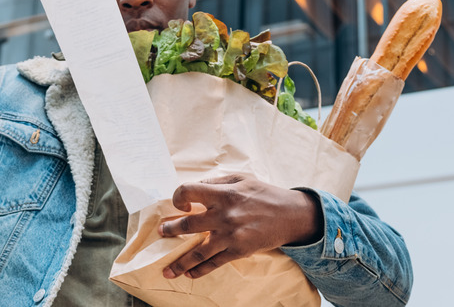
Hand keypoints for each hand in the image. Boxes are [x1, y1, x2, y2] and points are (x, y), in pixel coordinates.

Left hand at [158, 173, 323, 278]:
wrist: (291, 215)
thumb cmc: (264, 194)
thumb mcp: (241, 178)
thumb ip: (216, 182)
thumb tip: (194, 190)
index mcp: (223, 193)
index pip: (188, 191)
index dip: (178, 197)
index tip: (180, 205)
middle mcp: (224, 214)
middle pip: (188, 224)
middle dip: (171, 230)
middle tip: (162, 233)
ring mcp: (230, 235)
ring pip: (198, 251)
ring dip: (180, 262)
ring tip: (167, 269)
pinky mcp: (239, 250)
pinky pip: (215, 263)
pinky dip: (200, 270)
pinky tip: (190, 274)